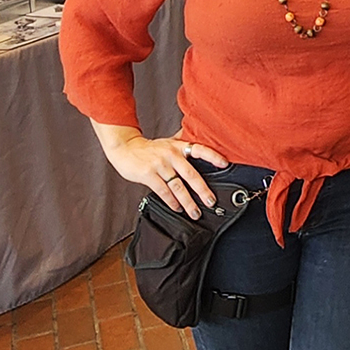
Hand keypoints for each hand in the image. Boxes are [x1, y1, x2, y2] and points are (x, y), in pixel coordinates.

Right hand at [96, 124, 228, 218]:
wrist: (124, 148)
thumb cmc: (148, 148)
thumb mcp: (167, 142)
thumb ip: (182, 143)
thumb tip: (200, 137)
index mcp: (178, 147)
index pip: (199, 149)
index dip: (213, 155)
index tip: (225, 164)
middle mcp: (171, 155)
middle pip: (191, 175)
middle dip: (203, 191)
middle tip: (211, 202)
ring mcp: (160, 165)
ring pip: (178, 187)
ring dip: (188, 202)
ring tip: (195, 212)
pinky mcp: (148, 174)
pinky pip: (163, 191)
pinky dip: (171, 202)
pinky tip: (177, 208)